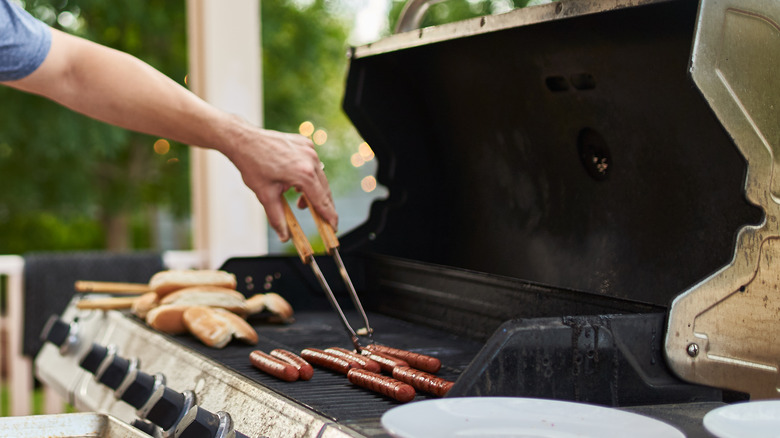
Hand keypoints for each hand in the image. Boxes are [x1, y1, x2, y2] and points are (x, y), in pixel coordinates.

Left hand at [221, 118, 337, 240]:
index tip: (334, 227)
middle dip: (323, 206)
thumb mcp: (265, 194)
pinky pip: (313, 164)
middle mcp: (310, 160)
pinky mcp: (305, 143)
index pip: (322, 200)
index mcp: (303, 173)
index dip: (329, 216)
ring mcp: (309, 149)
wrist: (243, 140)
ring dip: (314, 191)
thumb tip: (284, 236)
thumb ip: (277, 218)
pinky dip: (309, 176)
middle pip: (324, 189)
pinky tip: (296, 183)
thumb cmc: (252, 165)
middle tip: (322, 220)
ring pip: (320, 176)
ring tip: (300, 201)